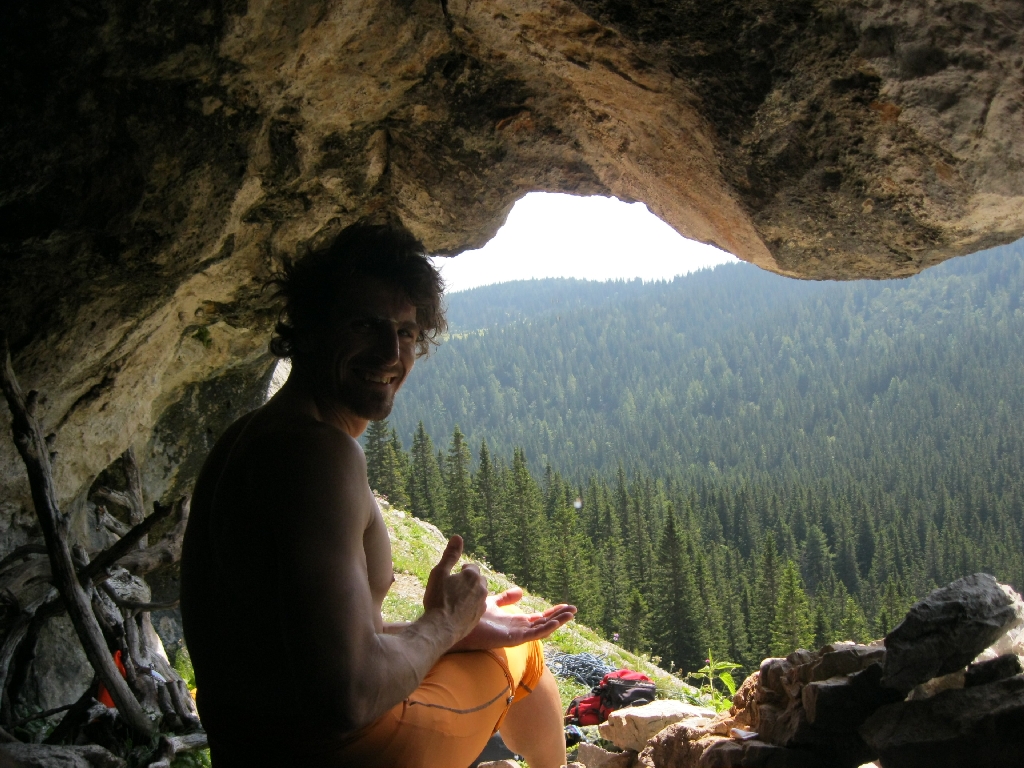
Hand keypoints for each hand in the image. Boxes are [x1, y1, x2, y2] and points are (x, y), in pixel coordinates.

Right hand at [422, 536, 487, 641]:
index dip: (460, 571)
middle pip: (477, 579)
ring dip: (470, 594)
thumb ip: (450, 555)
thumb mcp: (439, 573)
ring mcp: (482, 603)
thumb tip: (457, 537)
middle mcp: (481, 588)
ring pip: (478, 593)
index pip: (470, 567)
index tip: (451, 578)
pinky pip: (477, 606)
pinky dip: (470, 606)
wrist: (440, 628)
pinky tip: (458, 611)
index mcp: (472, 575)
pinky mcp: (479, 616)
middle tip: (452, 588)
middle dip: (467, 581)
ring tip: (455, 600)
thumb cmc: (437, 599)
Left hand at [448, 586, 576, 651]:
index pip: (537, 617)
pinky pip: (532, 635)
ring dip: (557, 621)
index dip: (551, 612)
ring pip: (541, 629)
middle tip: (574, 609)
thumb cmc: (469, 616)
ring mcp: (515, 635)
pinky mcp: (510, 639)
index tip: (565, 606)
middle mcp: (516, 630)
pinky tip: (556, 621)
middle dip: (558, 616)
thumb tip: (521, 591)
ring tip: (571, 613)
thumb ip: (505, 598)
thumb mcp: (492, 601)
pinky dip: (545, 628)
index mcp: (513, 622)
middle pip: (543, 623)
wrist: (454, 624)